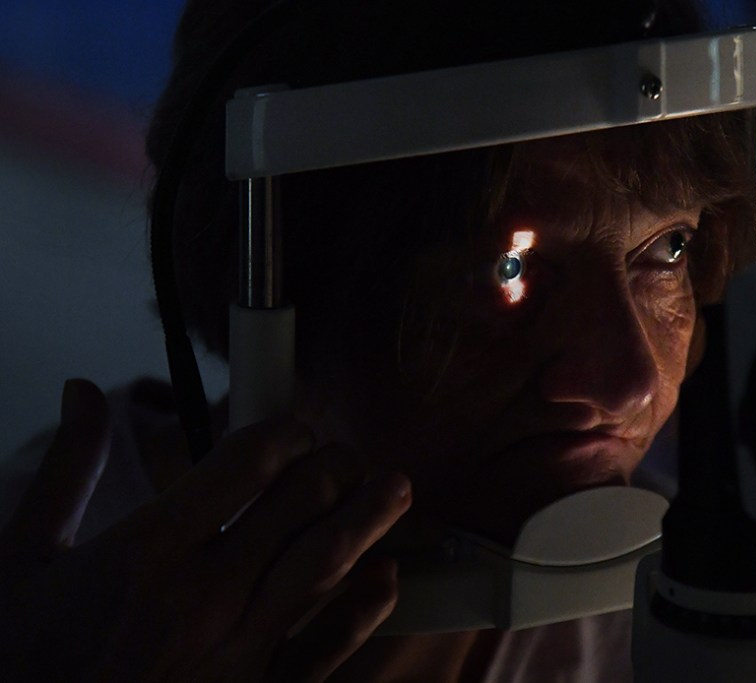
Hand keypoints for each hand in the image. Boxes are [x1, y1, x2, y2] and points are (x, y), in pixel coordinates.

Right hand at [0, 379, 410, 681]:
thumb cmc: (21, 664)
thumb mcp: (19, 562)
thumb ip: (66, 470)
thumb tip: (85, 392)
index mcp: (146, 551)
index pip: (246, 462)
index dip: (284, 432)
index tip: (294, 430)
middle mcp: (201, 596)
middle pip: (298, 503)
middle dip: (333, 467)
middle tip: (345, 456)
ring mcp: (236, 652)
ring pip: (324, 565)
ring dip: (366, 518)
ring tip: (396, 487)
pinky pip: (326, 651)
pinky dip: (363, 611)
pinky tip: (385, 578)